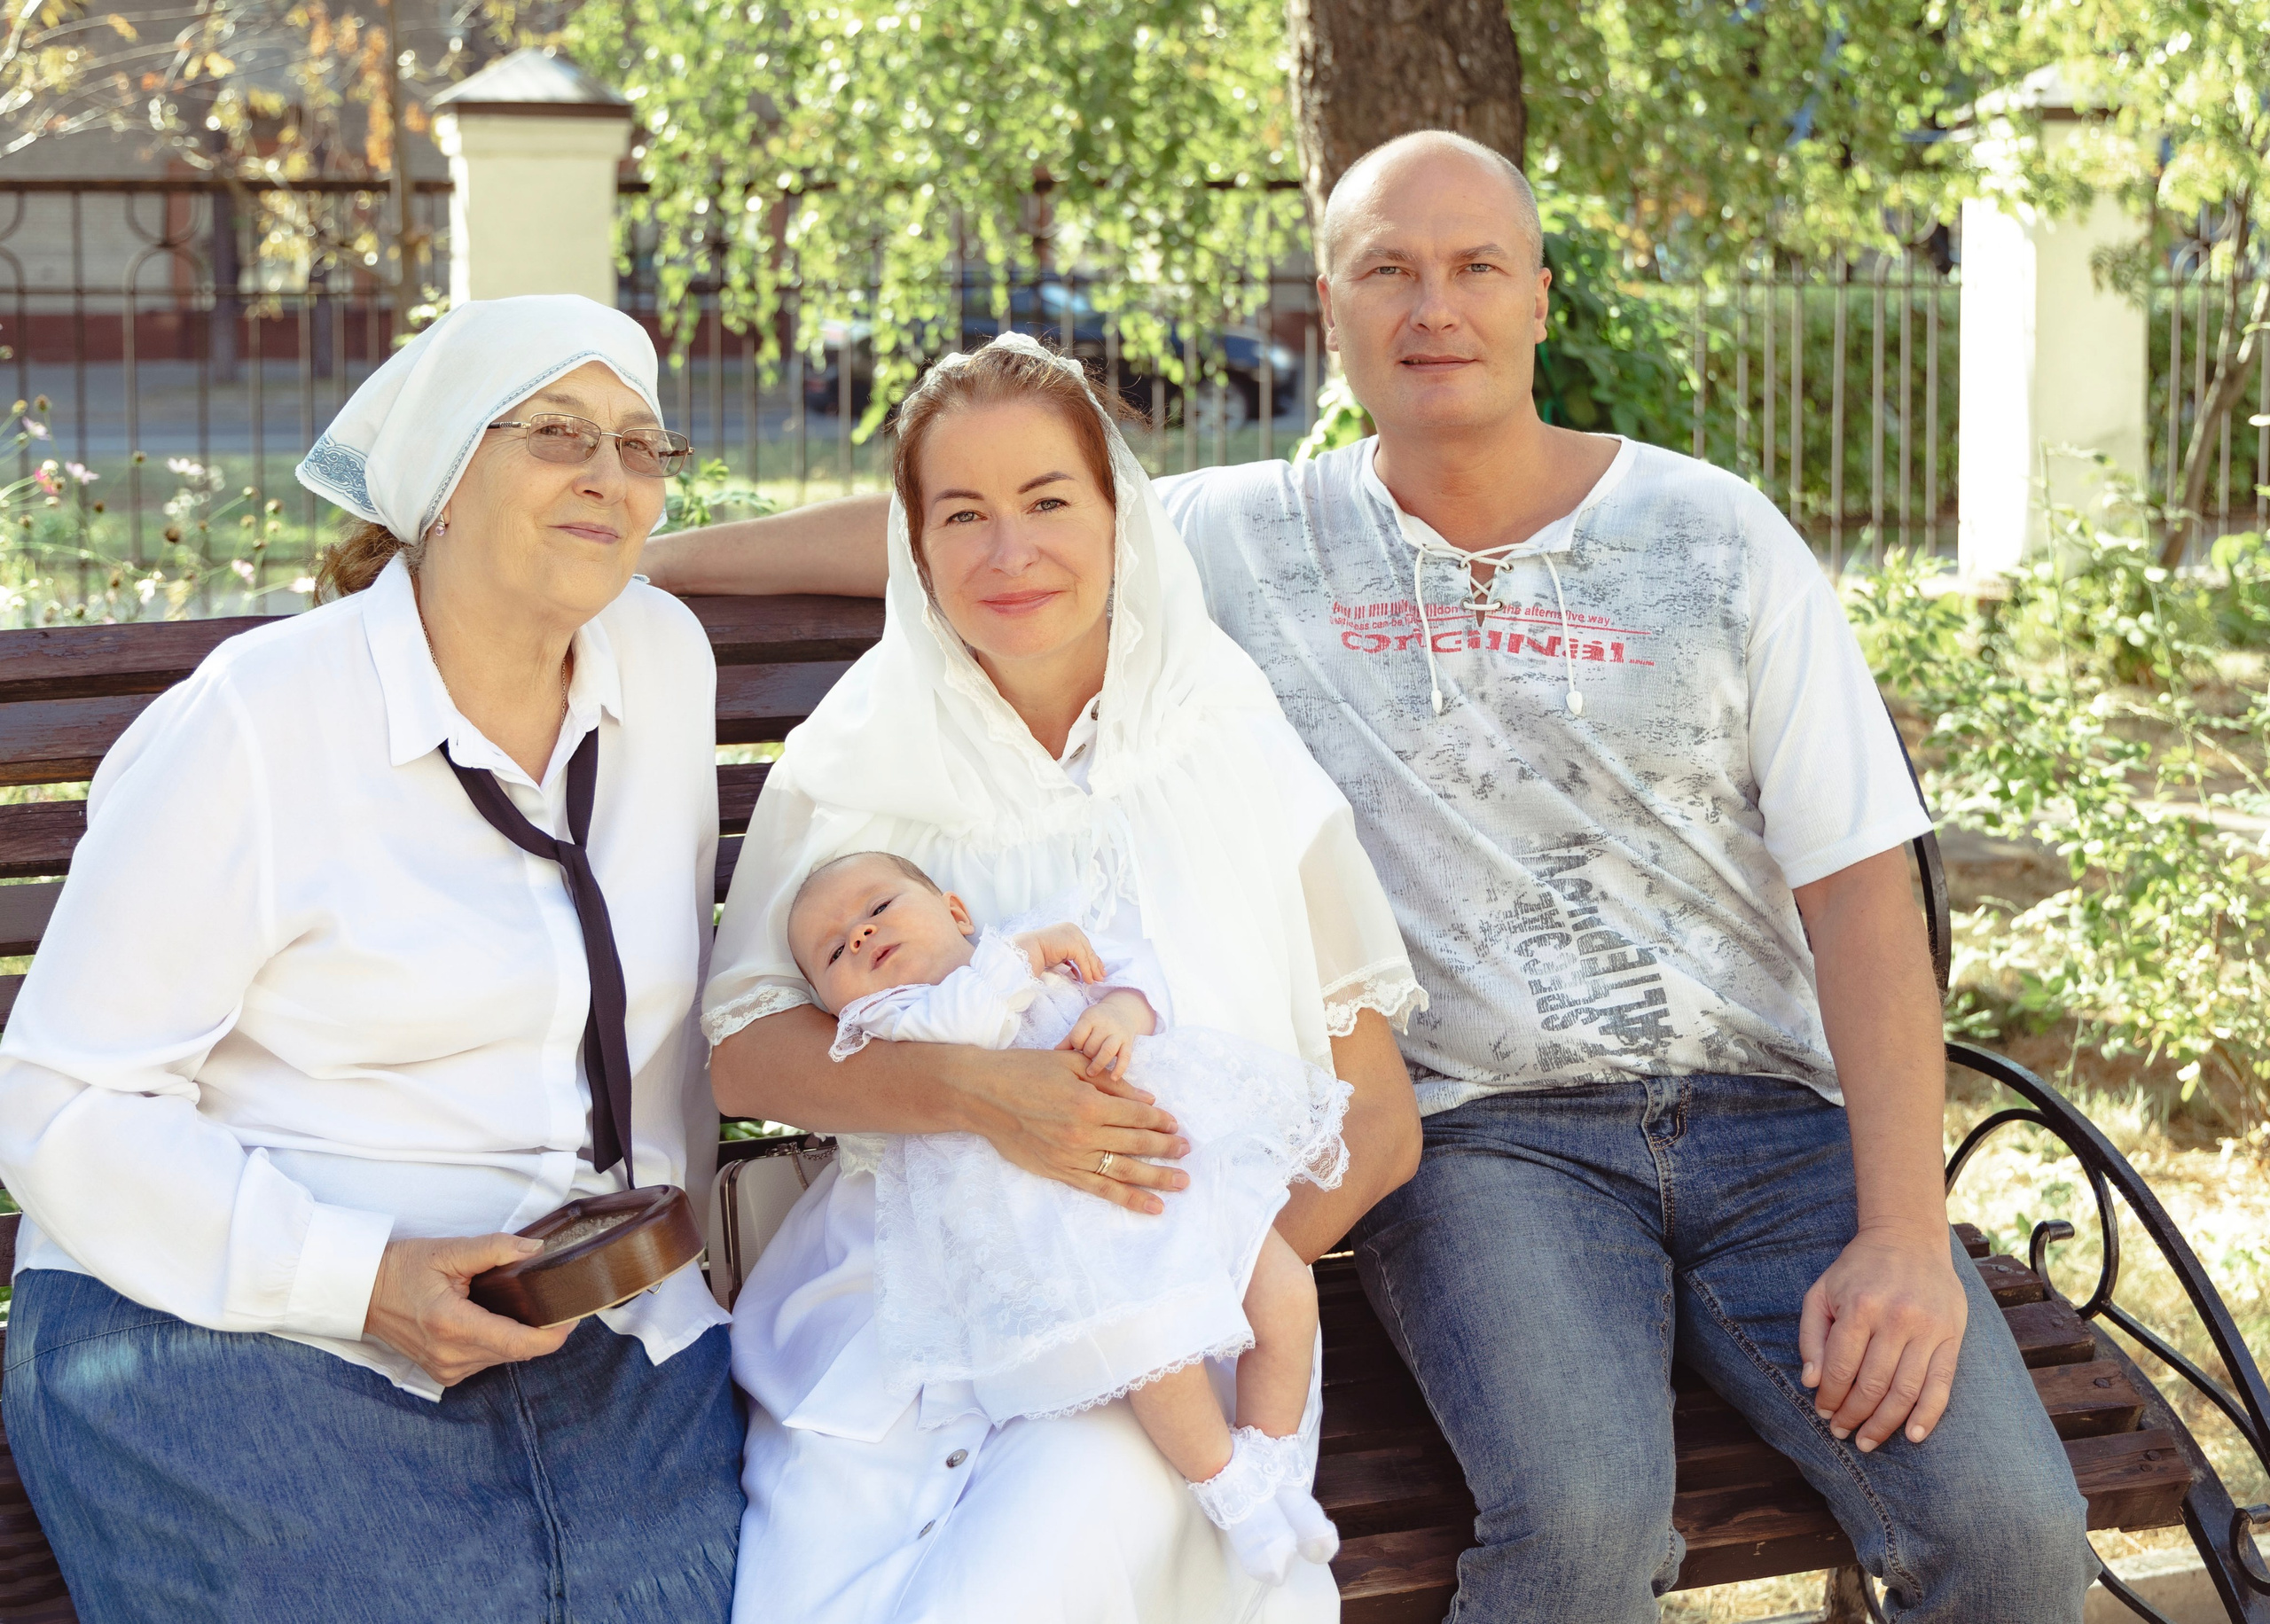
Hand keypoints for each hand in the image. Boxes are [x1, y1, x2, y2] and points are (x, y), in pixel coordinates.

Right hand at [364, 1234, 578, 1385]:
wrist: (362, 1291)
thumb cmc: (401, 1268)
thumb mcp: (448, 1250)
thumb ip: (495, 1249)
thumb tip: (536, 1250)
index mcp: (454, 1326)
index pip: (520, 1344)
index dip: (555, 1335)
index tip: (574, 1315)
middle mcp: (451, 1356)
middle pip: (517, 1352)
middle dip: (542, 1331)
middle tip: (556, 1301)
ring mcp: (446, 1369)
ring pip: (503, 1358)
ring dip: (518, 1337)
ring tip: (523, 1306)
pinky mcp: (443, 1373)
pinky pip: (486, 1361)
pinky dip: (497, 1343)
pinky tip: (494, 1319)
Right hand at [952, 1044, 1189, 1214]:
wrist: (983, 1095)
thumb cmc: (1025, 1071)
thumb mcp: (1070, 1064)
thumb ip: (1110, 1083)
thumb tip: (1146, 1097)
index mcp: (1089, 1102)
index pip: (1137, 1114)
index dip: (1160, 1120)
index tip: (1175, 1125)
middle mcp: (1084, 1133)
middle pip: (1137, 1144)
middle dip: (1166, 1148)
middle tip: (1187, 1152)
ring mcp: (1072, 1156)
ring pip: (1124, 1171)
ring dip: (1157, 1177)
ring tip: (1181, 1182)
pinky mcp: (1060, 1172)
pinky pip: (1100, 1189)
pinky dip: (1127, 1198)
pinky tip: (1151, 1205)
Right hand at [1012, 922, 1105, 983]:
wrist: (1027, 950)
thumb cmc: (1038, 953)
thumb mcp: (1058, 954)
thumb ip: (1069, 958)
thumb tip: (1080, 971)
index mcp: (1069, 929)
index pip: (1084, 945)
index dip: (1092, 958)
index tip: (1098, 969)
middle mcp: (1073, 929)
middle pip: (1088, 949)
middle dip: (1095, 964)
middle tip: (1101, 976)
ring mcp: (1074, 935)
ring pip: (1087, 955)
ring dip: (1092, 970)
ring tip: (1096, 981)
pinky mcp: (1073, 944)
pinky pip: (1083, 960)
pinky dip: (1087, 971)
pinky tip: (1087, 980)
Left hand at [1065, 1012, 1133, 1077]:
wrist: (1122, 1010)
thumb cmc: (1097, 1021)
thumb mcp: (1083, 1024)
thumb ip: (1070, 1038)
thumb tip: (1055, 1053)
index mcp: (1091, 1018)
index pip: (1078, 1035)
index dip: (1076, 1045)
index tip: (1078, 1047)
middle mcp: (1105, 1025)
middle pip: (1092, 1045)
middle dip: (1087, 1054)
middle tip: (1086, 1057)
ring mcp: (1118, 1034)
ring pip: (1107, 1051)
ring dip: (1098, 1064)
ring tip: (1091, 1073)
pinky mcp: (1128, 1043)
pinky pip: (1125, 1058)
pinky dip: (1119, 1069)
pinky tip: (1113, 1079)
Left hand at [1799, 1228, 1967, 1450]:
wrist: (1908, 1238)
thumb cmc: (1858, 1270)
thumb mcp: (1821, 1291)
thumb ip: (1811, 1336)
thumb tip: (1810, 1382)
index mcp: (1860, 1307)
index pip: (1840, 1367)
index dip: (1829, 1396)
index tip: (1822, 1412)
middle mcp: (1896, 1319)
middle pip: (1873, 1385)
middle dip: (1853, 1416)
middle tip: (1842, 1433)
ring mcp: (1928, 1329)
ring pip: (1906, 1391)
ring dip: (1884, 1424)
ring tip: (1867, 1441)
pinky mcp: (1952, 1336)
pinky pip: (1942, 1385)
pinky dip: (1928, 1415)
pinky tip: (1913, 1436)